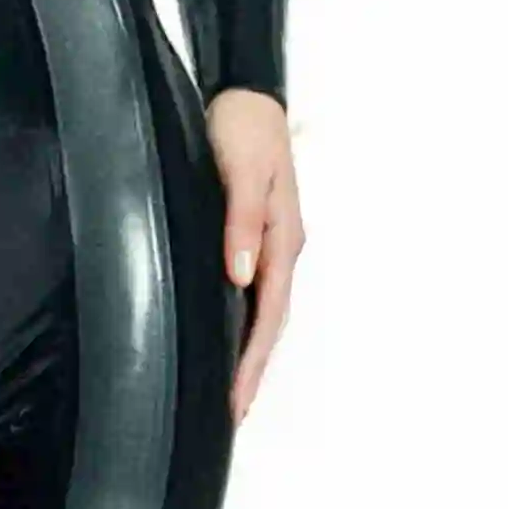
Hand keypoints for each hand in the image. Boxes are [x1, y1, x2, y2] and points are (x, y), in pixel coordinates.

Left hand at [206, 88, 300, 427]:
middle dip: (252, 373)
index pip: (267, 317)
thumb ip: (240, 221)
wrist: (246, 91)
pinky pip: (251, 294)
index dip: (251, 363)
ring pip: (262, 314)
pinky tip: (225, 340)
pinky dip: (241, 325)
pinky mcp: (253, 236)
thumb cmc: (243, 126)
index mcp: (282, 240)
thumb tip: (241, 276)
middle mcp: (280, 249)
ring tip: (231, 394)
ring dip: (249, 354)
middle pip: (269, 325)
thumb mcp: (242, 168)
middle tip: (231, 417)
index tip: (236, 403)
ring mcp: (269, 245)